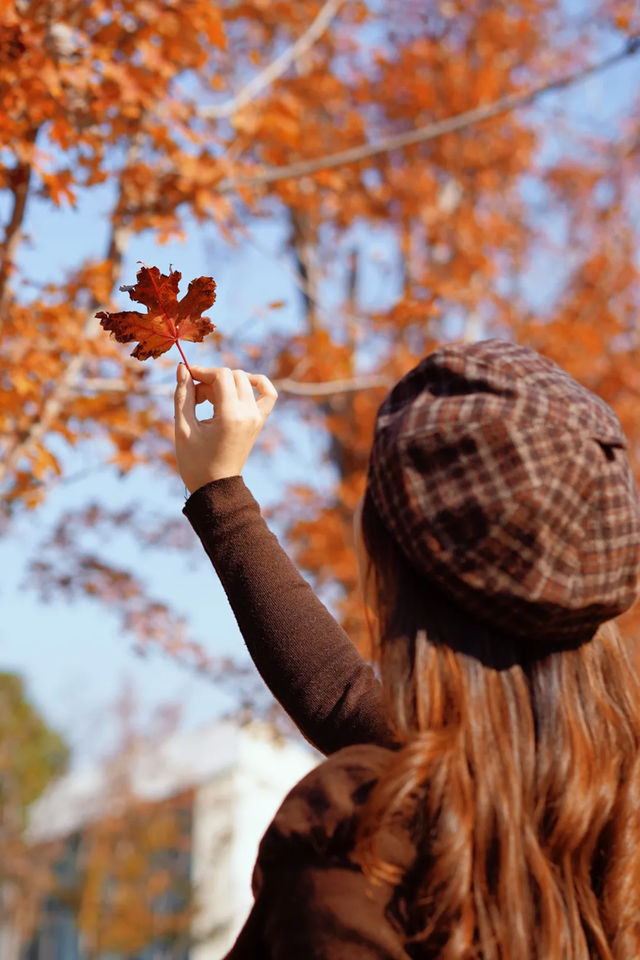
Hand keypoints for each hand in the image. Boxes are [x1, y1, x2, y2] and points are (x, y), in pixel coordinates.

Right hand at [174, 364, 277, 494]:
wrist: (216, 487)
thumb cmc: (196, 462)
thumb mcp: (183, 428)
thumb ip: (183, 395)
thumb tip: (182, 367)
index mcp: (231, 416)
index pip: (221, 376)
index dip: (201, 371)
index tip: (186, 377)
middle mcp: (249, 414)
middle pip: (233, 376)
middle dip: (211, 379)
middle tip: (195, 399)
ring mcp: (257, 418)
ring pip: (247, 380)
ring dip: (227, 382)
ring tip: (211, 399)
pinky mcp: (259, 421)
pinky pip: (268, 394)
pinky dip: (257, 384)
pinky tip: (239, 388)